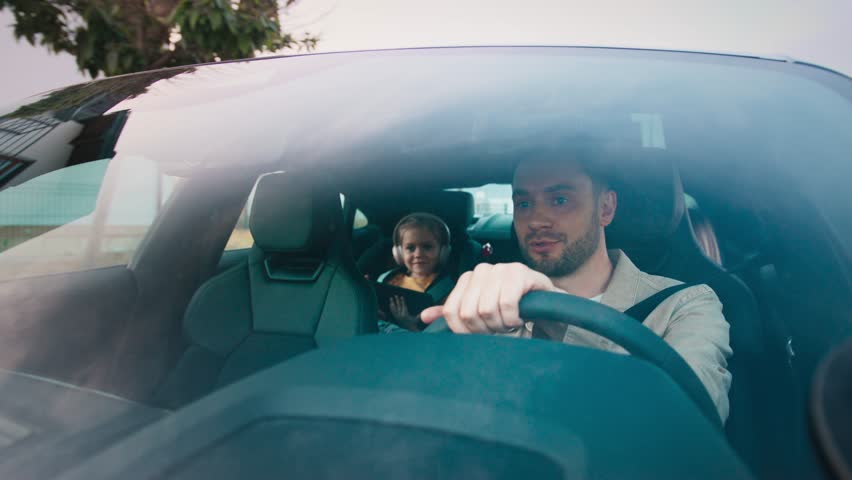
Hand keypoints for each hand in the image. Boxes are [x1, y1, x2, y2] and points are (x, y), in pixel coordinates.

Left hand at [389, 295, 419, 330]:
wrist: (409, 329)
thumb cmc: (414, 323)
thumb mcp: (417, 319)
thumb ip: (420, 315)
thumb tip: (425, 312)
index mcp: (405, 315)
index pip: (403, 306)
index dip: (402, 301)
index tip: (401, 296)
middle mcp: (400, 316)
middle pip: (398, 306)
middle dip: (397, 300)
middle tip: (395, 295)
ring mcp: (397, 317)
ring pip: (394, 309)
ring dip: (392, 303)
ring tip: (391, 298)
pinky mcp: (395, 318)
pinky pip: (393, 312)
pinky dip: (391, 308)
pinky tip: (390, 304)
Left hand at [420, 263, 558, 333]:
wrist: (543, 300)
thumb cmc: (509, 307)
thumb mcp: (479, 310)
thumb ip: (453, 313)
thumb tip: (424, 317)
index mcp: (467, 278)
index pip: (451, 311)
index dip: (466, 331)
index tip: (481, 333)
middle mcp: (481, 270)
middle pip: (469, 313)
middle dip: (485, 329)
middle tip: (499, 328)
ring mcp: (500, 268)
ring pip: (487, 310)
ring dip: (501, 325)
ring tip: (510, 321)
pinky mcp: (520, 272)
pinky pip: (507, 305)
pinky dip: (513, 318)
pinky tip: (519, 316)